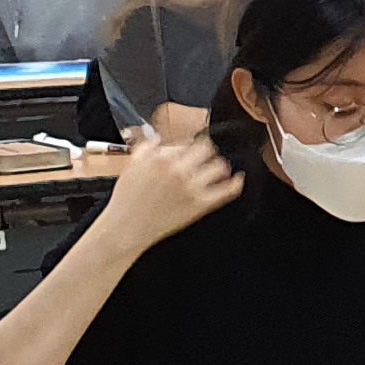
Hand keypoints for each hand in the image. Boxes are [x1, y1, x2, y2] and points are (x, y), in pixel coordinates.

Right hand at [96, 133, 240, 249]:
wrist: (126, 227)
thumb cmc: (127, 200)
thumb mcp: (131, 166)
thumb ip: (146, 147)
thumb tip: (158, 137)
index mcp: (161, 158)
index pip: (187, 143)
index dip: (189, 147)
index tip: (190, 150)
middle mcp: (179, 170)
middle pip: (207, 149)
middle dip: (208, 151)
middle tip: (207, 156)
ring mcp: (191, 187)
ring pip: (220, 166)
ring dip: (221, 165)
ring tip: (219, 167)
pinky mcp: (200, 205)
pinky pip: (227, 191)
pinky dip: (236, 183)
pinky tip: (237, 179)